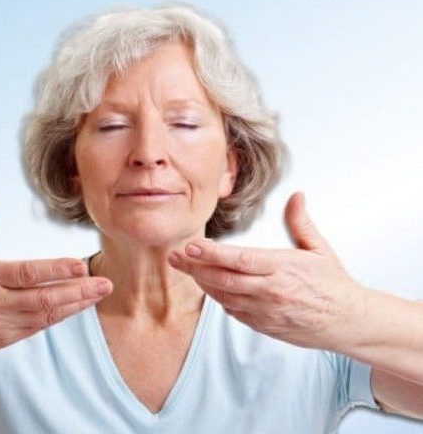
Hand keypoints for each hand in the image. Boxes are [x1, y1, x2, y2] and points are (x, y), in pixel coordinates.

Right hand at [0, 198, 112, 360]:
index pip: (27, 273)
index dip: (56, 270)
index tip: (81, 266)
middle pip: (44, 297)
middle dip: (78, 291)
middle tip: (105, 284)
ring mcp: (3, 323)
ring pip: (46, 315)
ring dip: (75, 305)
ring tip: (99, 294)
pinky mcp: (5, 338)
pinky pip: (38, 327)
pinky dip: (60, 316)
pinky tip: (78, 306)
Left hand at [169, 191, 367, 351]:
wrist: (347, 322)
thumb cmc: (332, 284)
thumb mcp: (319, 249)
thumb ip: (300, 222)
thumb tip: (296, 195)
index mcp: (283, 268)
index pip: (240, 260)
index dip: (212, 253)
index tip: (190, 245)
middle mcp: (271, 291)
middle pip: (224, 279)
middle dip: (195, 267)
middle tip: (173, 257)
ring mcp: (265, 311)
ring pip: (224, 296)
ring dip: (202, 282)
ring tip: (185, 268)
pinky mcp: (263, 325)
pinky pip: (233, 311)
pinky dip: (218, 298)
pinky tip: (209, 285)